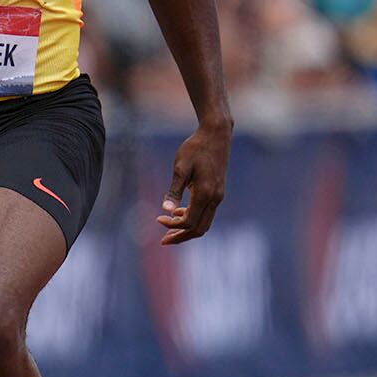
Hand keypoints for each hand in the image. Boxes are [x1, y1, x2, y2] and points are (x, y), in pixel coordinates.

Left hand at [157, 122, 229, 244]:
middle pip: (200, 229)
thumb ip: (174, 190)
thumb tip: (165, 210)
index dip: (173, 226)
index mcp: (205, 194)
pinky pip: (207, 213)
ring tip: (169, 230)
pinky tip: (179, 214)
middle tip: (163, 241)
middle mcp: (215, 198)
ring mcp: (219, 196)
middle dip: (181, 236)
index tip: (157, 219)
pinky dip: (194, 218)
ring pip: (205, 223)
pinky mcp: (218, 192)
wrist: (216, 135)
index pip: (189, 222)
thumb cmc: (195, 148)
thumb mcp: (180, 168)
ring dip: (188, 229)